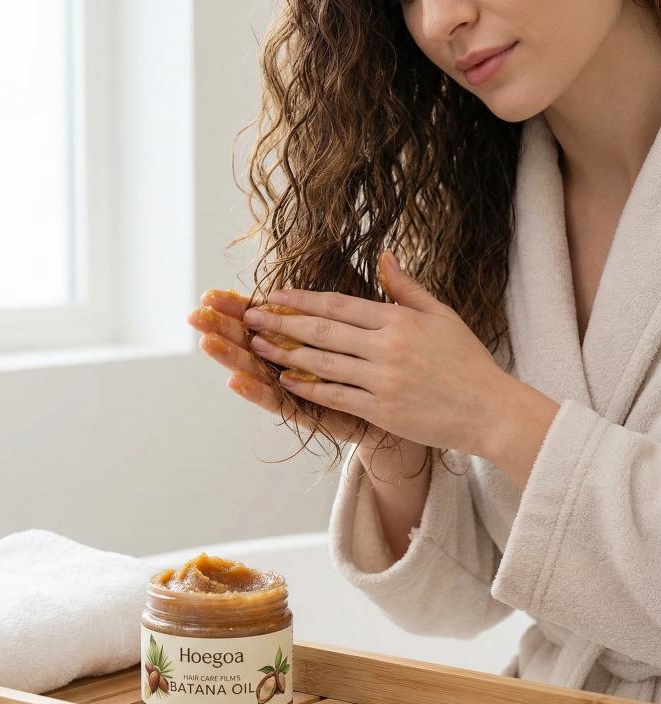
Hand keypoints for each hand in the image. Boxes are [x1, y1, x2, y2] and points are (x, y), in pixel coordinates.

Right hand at [186, 288, 390, 449]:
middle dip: (224, 328)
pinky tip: (236, 381)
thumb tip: (381, 254)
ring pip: (259, 372)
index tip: (211, 294)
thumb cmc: (388, 368)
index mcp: (304, 341)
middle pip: (252, 342)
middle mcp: (295, 366)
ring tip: (207, 342)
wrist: (405, 413)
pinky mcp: (312, 414)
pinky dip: (259, 393)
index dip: (239, 307)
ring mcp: (300, 392)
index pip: (265, 319)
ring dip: (233, 357)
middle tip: (195, 315)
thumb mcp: (376, 328)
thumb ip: (360, 300)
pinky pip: (281, 404)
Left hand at [241, 250, 507, 455]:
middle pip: (323, 330)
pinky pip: (336, 395)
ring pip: (323, 361)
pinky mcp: (381, 410)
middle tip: (251, 316)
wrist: (489, 410)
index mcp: (399, 320)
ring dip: (286, 352)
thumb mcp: (442, 315)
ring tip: (258, 344)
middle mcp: (387, 346)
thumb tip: (384, 256)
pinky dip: (308, 386)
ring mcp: (382, 379)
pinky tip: (286, 379)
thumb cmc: (467, 361)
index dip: (302, 299)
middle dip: (282, 322)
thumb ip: (407, 288)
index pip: (339, 304)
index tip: (274, 295)